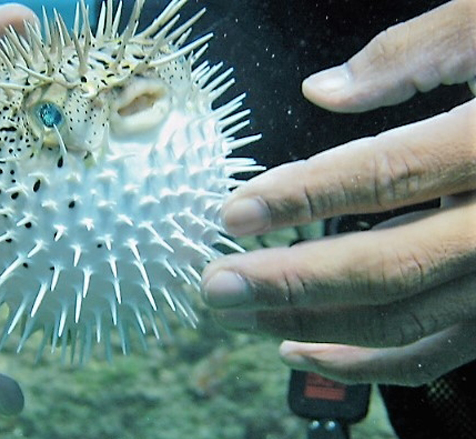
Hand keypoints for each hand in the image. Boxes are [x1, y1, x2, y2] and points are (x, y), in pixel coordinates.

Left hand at [202, 0, 475, 385]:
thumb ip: (413, 54)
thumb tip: (322, 91)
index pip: (386, 176)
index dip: (303, 197)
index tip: (234, 214)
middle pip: (388, 267)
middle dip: (292, 282)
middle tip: (217, 287)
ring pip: (406, 322)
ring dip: (314, 326)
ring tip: (242, 316)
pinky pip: (437, 351)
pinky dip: (369, 361)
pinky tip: (305, 348)